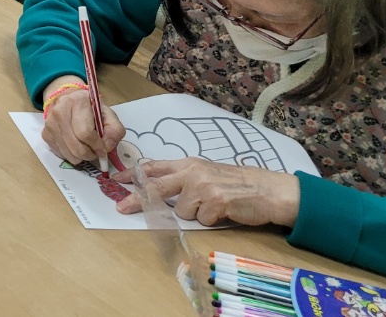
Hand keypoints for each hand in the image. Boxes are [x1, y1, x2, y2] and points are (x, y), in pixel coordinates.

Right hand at [40, 75, 125, 165]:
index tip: (103, 150)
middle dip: (90, 155)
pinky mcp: (45, 133)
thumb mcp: (108, 114)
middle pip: (76, 146)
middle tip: (95, 153)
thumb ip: (114, 130)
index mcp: (77, 102)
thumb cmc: (90, 108)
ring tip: (87, 149)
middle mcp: (59, 111)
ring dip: (81, 157)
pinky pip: (60, 154)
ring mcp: (50, 123)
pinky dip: (71, 155)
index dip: (97, 146)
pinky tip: (75, 145)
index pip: (85, 133)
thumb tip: (106, 147)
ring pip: (68, 153)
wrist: (68, 99)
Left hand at [113, 159, 301, 226]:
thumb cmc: (237, 184)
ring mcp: (203, 186)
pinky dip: (210, 221)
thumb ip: (183, 179)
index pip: (154, 167)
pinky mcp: (215, 202)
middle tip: (121, 208)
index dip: (134, 174)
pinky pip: (200, 220)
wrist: (268, 189)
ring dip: (194, 214)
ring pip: (180, 210)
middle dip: (137, 199)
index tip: (117, 181)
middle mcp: (192, 172)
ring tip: (212, 207)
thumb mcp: (206, 173)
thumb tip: (157, 190)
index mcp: (188, 164)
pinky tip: (223, 212)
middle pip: (156, 187)